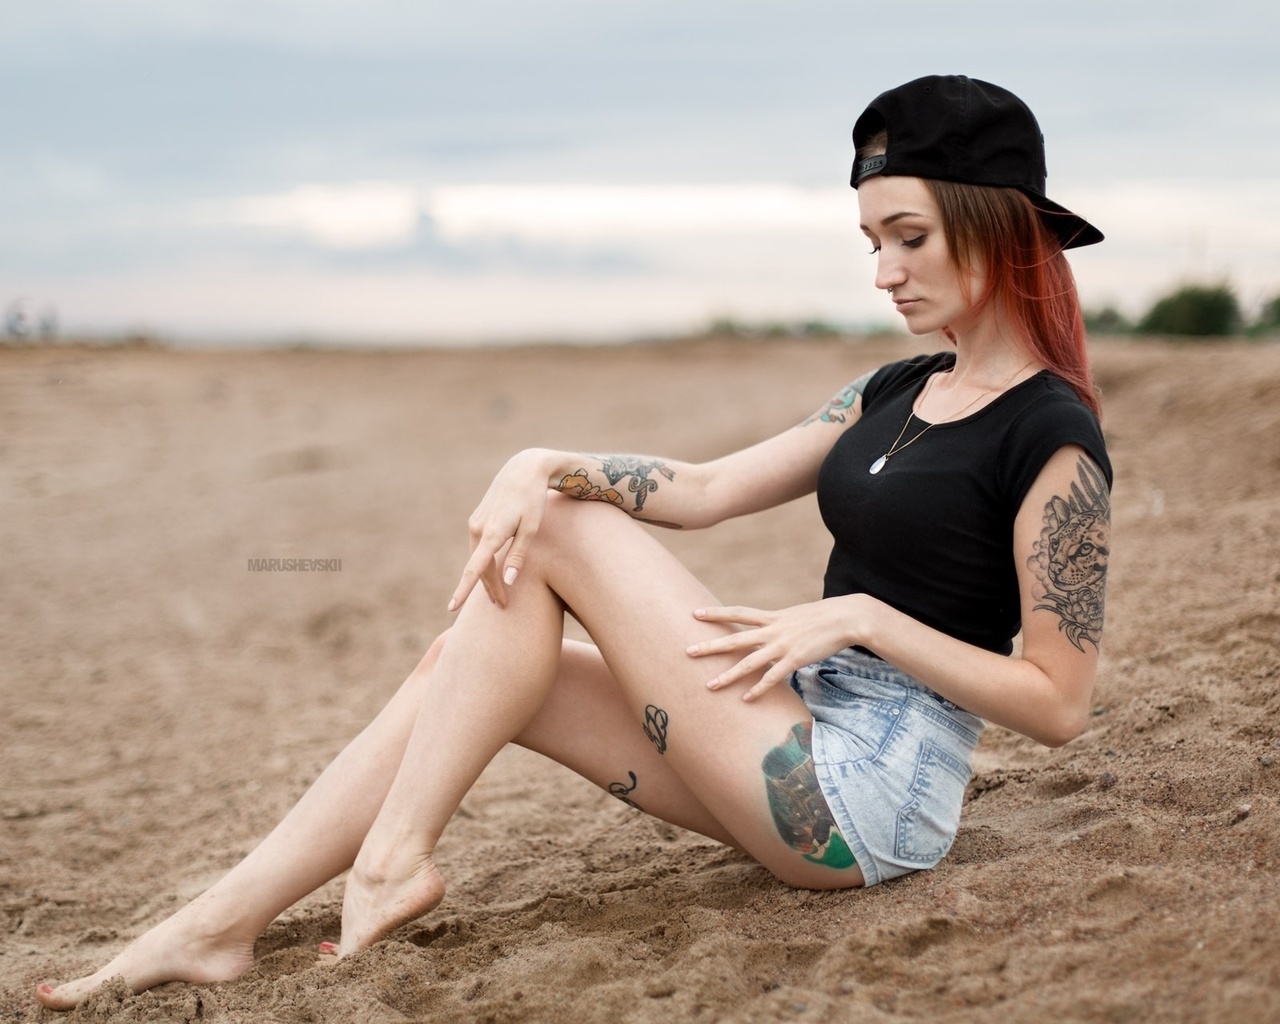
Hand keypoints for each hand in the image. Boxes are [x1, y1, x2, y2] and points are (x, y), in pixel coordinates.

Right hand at [447, 449, 554, 610]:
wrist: (523, 470)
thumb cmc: (533, 500)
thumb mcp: (531, 529)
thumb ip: (519, 556)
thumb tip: (508, 581)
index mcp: (493, 533)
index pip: (475, 568)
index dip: (464, 590)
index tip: (452, 608)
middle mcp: (478, 528)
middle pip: (480, 568)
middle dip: (490, 588)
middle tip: (503, 606)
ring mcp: (475, 523)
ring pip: (478, 558)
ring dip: (487, 577)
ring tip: (500, 595)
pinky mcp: (477, 519)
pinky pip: (478, 548)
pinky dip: (484, 562)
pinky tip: (491, 571)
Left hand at [686, 597, 867, 700]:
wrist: (846, 618)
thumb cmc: (823, 617)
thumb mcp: (795, 616)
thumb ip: (779, 623)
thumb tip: (769, 629)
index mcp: (772, 617)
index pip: (738, 613)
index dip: (716, 613)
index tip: (695, 613)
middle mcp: (773, 630)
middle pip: (735, 638)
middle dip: (710, 646)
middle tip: (688, 651)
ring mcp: (782, 645)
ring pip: (749, 662)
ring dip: (728, 675)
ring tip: (709, 686)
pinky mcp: (795, 659)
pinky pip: (772, 677)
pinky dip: (758, 688)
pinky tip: (746, 699)